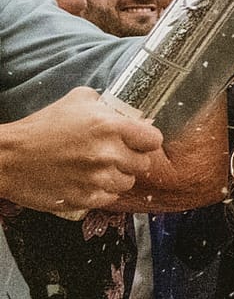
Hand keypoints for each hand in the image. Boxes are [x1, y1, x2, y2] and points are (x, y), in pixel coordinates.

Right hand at [0, 89, 164, 212]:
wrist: (9, 157)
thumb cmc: (42, 126)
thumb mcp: (77, 100)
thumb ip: (108, 105)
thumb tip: (134, 114)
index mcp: (111, 126)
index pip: (154, 140)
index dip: (147, 141)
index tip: (138, 142)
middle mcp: (109, 153)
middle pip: (143, 164)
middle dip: (131, 159)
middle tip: (114, 156)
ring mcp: (97, 178)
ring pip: (127, 183)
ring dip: (117, 177)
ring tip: (97, 169)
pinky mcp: (85, 198)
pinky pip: (110, 198)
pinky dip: (102, 192)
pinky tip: (88, 182)